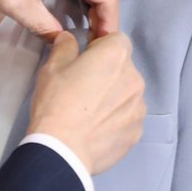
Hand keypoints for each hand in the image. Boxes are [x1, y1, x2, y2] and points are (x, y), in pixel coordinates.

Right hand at [26, 31, 145, 174]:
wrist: (62, 151)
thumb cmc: (56, 103)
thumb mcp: (52, 67)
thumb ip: (65, 46)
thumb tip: (69, 39)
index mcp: (116, 55)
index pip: (117, 39)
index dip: (100, 47)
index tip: (84, 60)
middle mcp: (135, 78)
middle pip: (124, 67)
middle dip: (108, 73)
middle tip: (84, 88)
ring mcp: (139, 107)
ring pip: (128, 93)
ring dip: (115, 97)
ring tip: (91, 113)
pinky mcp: (137, 131)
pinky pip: (128, 117)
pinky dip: (117, 119)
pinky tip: (97, 129)